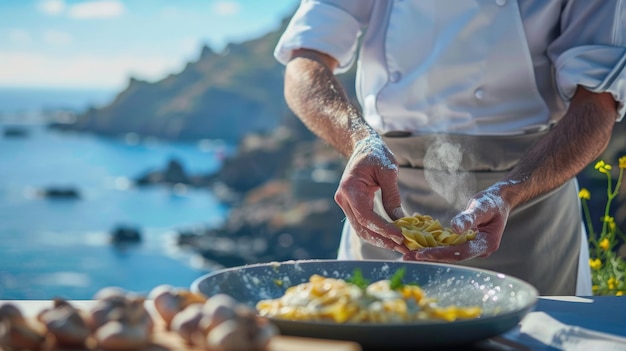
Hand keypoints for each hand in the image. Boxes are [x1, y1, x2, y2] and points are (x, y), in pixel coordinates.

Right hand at [334, 134, 408, 253]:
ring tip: (400, 246)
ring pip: (361, 230)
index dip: (382, 229)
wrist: (363, 147)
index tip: (400, 236)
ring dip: (380, 240)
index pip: (365, 216)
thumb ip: (392, 195)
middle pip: (361, 227)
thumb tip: (399, 220)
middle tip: (403, 247)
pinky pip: (363, 224)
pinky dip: (377, 233)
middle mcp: (343, 199)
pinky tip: (392, 238)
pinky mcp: (351, 207)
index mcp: (350, 188)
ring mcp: (345, 204)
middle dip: (383, 240)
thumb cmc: (376, 154)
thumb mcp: (388, 171)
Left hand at [403, 182, 511, 261]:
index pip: (459, 252)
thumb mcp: (482, 206)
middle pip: (451, 257)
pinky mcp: (465, 244)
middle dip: (429, 258)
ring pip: (448, 255)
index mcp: (486, 244)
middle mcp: (479, 250)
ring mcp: (472, 249)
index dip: (439, 254)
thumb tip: (455, 228)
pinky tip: (416, 247)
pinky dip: (432, 248)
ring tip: (407, 255)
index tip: (420, 254)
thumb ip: (469, 218)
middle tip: (406, 258)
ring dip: (428, 255)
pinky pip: (447, 248)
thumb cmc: (492, 202)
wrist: (499, 201)